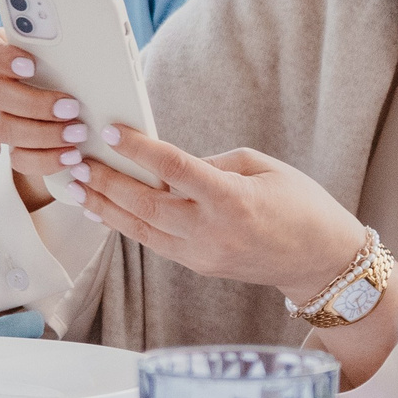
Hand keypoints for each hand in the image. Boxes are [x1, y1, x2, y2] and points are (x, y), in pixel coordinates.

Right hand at [0, 30, 90, 212]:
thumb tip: (93, 50)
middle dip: (34, 103)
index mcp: (7, 54)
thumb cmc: (80, 71)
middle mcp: (0, 85)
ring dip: (44, 133)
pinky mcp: (16, 147)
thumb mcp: (77, 56)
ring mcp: (4, 118)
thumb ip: (72, 48)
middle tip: (71, 107)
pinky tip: (73, 154)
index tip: (30, 65)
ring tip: (78, 133)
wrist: (88, 108)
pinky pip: (19, 158)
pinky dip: (47, 159)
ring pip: (4, 128)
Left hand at [66, 127, 367, 302]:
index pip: (174, 169)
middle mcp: (212, 231)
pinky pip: (154, 243)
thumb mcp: (263, 167)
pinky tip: (106, 211)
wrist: (321, 261)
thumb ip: (214, 162)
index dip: (139, 149)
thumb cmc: (300, 205)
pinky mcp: (199, 266)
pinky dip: (126, 225)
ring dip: (105, 207)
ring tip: (76, 187)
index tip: (112, 131)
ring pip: (141, 229)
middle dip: (106, 181)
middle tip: (76, 160)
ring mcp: (203, 254)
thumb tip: (171, 166)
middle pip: (146, 203)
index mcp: (232, 199)